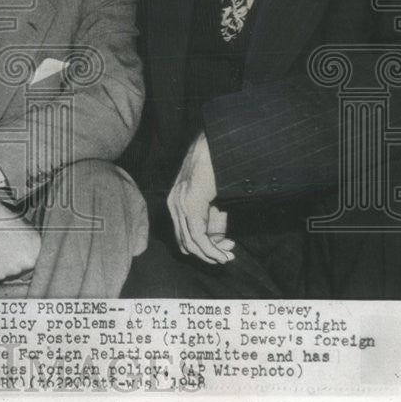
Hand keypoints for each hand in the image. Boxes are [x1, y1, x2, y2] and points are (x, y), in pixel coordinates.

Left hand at [167, 131, 234, 263]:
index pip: (183, 236)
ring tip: (227, 257)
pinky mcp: (190, 204)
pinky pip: (197, 235)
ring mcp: (179, 204)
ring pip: (190, 242)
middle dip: (207, 254)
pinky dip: (211, 249)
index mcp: (175, 202)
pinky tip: (223, 253)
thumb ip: (214, 221)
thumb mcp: (216, 200)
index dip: (203, 250)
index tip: (225, 252)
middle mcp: (173, 205)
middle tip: (227, 256)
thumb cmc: (217, 167)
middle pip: (185, 242)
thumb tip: (218, 243)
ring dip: (210, 254)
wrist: (217, 144)